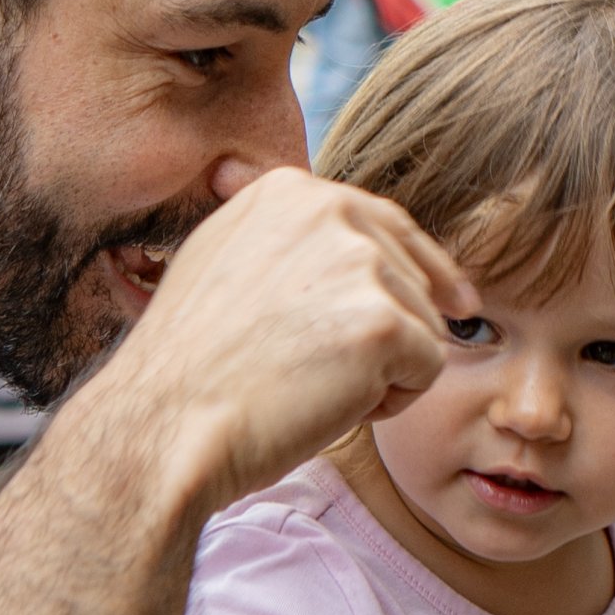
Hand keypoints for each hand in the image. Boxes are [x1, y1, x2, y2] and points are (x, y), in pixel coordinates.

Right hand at [93, 169, 475, 517]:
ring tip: (311, 387)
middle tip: (310, 368)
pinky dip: (393, 401)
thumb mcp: (223, 261)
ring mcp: (358, 264)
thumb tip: (343, 225)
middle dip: (384, 333)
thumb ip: (285, 237)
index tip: (450, 302)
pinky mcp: (381, 323)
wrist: (163, 424)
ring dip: (386, 371)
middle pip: (414, 278)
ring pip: (426, 325)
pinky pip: (429, 368)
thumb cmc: (190, 365)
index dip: (420, 271)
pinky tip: (331, 406)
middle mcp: (328, 210)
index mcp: (290, 190)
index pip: (388, 224)